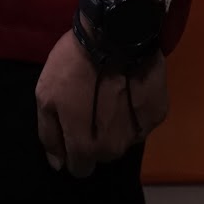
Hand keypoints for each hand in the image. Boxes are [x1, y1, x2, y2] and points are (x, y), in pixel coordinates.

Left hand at [35, 28, 169, 179]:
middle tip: (91, 104)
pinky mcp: (157, 114)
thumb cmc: (74, 65)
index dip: (73, 149)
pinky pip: (142, 121)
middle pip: (102, 154)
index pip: (79, 169)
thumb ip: (49, 135)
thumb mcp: (45, 96)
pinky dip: (135, 110)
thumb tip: (58, 164)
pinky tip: (129, 87)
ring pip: (123, 139)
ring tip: (110, 94)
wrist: (114, 34)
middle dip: (95, 137)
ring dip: (116, 125)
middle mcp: (114, 149)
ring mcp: (140, 133)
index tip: (73, 125)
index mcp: (86, 148)